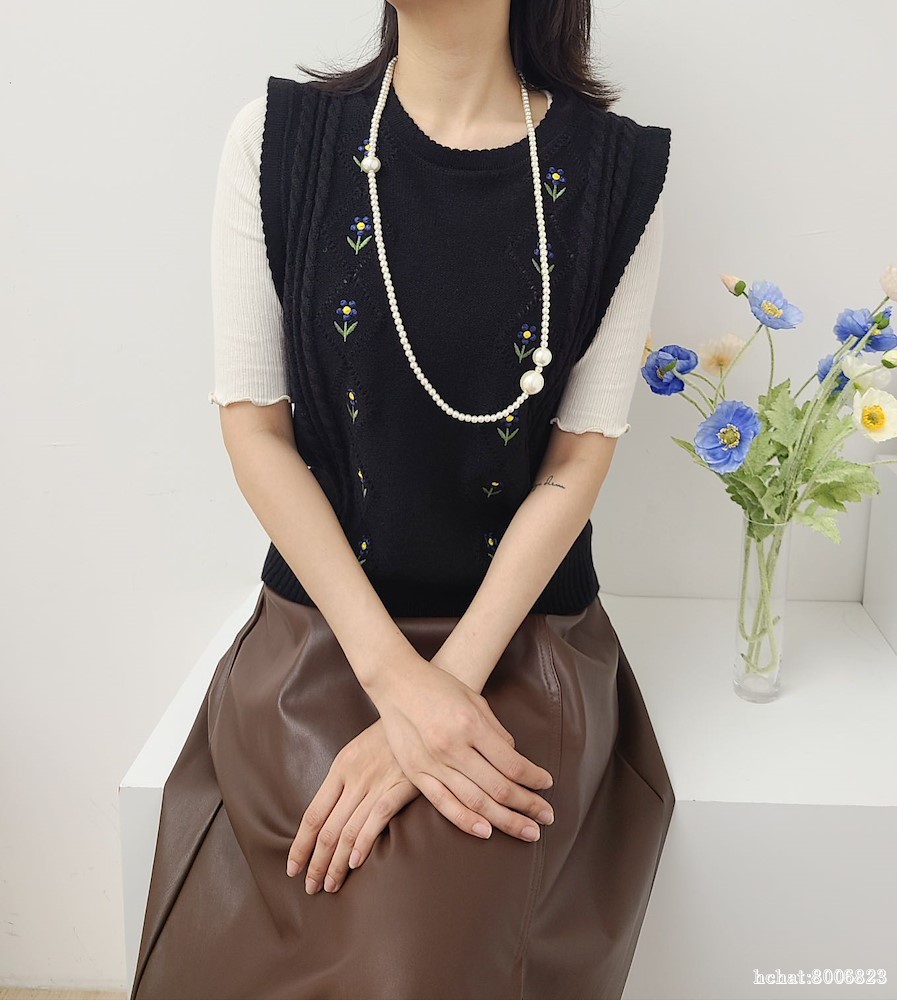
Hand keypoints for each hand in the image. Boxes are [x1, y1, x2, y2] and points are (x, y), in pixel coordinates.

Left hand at [286, 719, 419, 893]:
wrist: (420, 714)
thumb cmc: (390, 737)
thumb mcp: (359, 752)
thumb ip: (346, 782)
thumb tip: (329, 816)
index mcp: (340, 769)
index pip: (312, 815)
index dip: (300, 846)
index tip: (293, 868)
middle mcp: (353, 778)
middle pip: (327, 829)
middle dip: (316, 862)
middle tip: (310, 887)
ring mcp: (376, 782)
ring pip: (348, 830)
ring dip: (336, 863)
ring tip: (331, 885)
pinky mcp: (400, 786)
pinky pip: (376, 818)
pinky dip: (364, 842)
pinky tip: (355, 862)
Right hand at [370, 653, 554, 842]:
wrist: (397, 683)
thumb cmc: (440, 687)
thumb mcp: (475, 700)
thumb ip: (496, 731)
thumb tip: (514, 760)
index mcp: (471, 725)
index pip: (512, 763)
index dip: (534, 778)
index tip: (547, 784)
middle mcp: (453, 747)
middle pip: (499, 788)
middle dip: (528, 805)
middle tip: (547, 817)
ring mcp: (433, 763)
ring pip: (475, 802)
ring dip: (506, 820)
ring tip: (528, 831)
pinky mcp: (416, 773)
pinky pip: (443, 804)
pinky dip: (466, 821)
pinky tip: (486, 832)